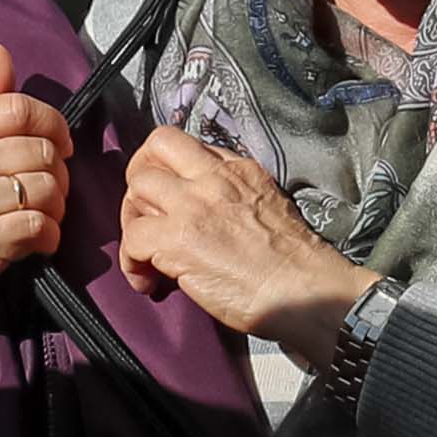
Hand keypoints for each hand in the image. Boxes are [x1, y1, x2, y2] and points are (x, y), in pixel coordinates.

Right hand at [0, 39, 70, 403]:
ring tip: (37, 219)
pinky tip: (35, 244)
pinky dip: (48, 238)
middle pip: (40, 150)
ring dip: (55, 210)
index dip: (53, 126)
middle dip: (57, 176)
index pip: (21, 107)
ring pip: (45, 188)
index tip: (58, 147)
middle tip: (44, 194)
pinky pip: (39, 226)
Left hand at [114, 128, 370, 361]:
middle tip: (144, 217)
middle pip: (154, 149)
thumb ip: (232, 196)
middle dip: (139, 180)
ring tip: (144, 254)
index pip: (185, 146)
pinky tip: (148, 282)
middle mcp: (214, 177)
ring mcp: (194, 204)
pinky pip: (132, 238)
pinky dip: (131, 262)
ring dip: (131, 221)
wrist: (306, 290)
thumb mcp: (267, 204)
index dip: (167, 170)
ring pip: (136, 187)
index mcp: (237, 168)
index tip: (168, 200)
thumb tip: (202, 216)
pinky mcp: (179, 239)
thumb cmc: (294, 262)